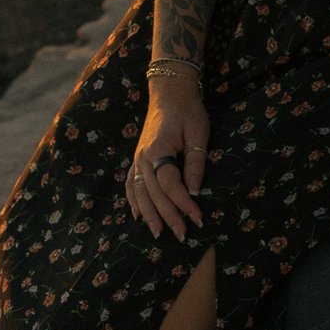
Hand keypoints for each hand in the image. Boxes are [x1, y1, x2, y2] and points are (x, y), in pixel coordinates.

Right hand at [126, 72, 207, 239]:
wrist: (169, 93)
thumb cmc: (188, 111)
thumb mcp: (198, 132)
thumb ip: (196, 162)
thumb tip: (196, 191)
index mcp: (158, 149)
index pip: (170, 184)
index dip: (184, 203)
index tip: (198, 217)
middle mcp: (143, 157)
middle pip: (154, 194)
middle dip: (169, 217)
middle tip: (183, 236)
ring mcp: (137, 159)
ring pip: (140, 193)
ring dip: (149, 215)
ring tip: (159, 235)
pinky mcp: (137, 159)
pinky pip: (131, 184)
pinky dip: (133, 201)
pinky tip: (138, 217)